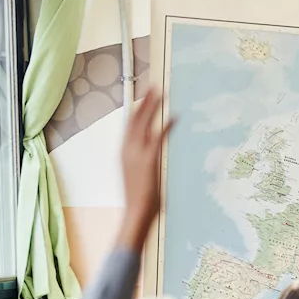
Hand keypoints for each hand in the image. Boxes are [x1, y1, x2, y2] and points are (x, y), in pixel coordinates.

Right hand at [118, 88, 173, 248]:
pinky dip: (166, 126)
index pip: (128, 124)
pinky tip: (175, 117)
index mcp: (123, 151)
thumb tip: (149, 159)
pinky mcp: (148, 160)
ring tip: (161, 92)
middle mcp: (127, 148)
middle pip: (134, 118)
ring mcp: (136, 153)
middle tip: (153, 86)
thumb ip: (142, 163)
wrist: (135, 212)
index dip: (136, 109)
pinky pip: (158, 138)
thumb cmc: (139, 199)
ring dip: (152, 106)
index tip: (143, 96)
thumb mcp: (138, 176)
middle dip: (144, 100)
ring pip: (143, 123)